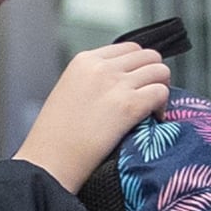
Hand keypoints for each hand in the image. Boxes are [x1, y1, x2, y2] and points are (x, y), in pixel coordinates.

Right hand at [15, 42, 170, 192]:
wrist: (49, 162)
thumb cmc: (53, 136)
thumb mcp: (67, 91)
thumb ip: (93, 79)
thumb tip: (123, 80)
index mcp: (84, 61)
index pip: (129, 48)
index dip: (137, 66)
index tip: (135, 83)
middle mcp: (101, 68)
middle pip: (149, 56)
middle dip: (152, 75)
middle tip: (146, 96)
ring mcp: (116, 85)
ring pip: (160, 71)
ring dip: (160, 89)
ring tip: (149, 109)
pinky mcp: (130, 105)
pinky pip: (161, 93)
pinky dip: (162, 107)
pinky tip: (151, 120)